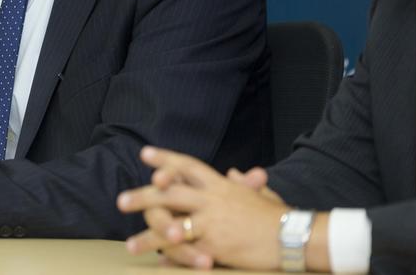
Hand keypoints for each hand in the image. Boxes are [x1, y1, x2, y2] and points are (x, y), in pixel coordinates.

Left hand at [117, 146, 288, 270]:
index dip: (165, 159)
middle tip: (121, 201)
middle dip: (143, 196)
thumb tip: (235, 172)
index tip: (144, 154)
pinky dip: (171, 255)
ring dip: (148, 235)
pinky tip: (158, 262)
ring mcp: (211, 220)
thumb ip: (243, 183)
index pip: (188, 165)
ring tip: (129, 244)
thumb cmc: (279, 216)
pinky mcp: (215, 243)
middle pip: (170, 192)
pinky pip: (186, 248)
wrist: (294, 236)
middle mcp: (212, 198)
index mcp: (220, 184)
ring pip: (171, 224)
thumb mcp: (259, 194)